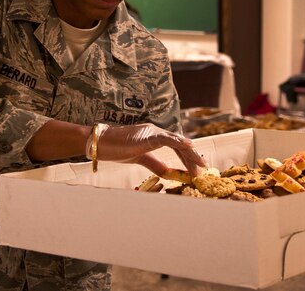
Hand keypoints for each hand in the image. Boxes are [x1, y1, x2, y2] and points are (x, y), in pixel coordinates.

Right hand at [91, 123, 205, 175]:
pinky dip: (178, 142)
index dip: (187, 158)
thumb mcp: (140, 159)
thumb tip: (169, 173)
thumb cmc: (117, 149)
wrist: (101, 144)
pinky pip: (166, 138)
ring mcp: (152, 132)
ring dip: (189, 154)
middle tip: (203, 169)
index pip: (176, 147)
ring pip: (177, 141)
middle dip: (192, 157)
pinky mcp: (147, 135)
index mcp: (155, 137)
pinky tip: (188, 146)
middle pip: (180, 144)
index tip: (196, 169)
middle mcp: (156, 132)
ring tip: (199, 164)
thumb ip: (155, 164)